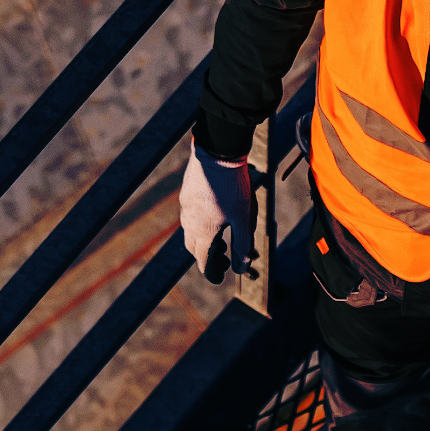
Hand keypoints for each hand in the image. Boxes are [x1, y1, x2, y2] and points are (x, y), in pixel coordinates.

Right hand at [181, 145, 255, 280]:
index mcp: (203, 231)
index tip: (219, 278)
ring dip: (205, 240)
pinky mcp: (187, 192)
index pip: (203, 261)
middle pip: (194, 248)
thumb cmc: (233, 186)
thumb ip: (242, 244)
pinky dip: (201, 225)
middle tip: (225, 258)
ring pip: (191, 231)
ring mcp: (186, 206)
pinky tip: (214, 216)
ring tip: (223, 239)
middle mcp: (189, 221)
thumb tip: (242, 267)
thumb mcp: (243, 218)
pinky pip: (191, 216)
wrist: (217, 151)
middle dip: (208, 257)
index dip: (212, 272)